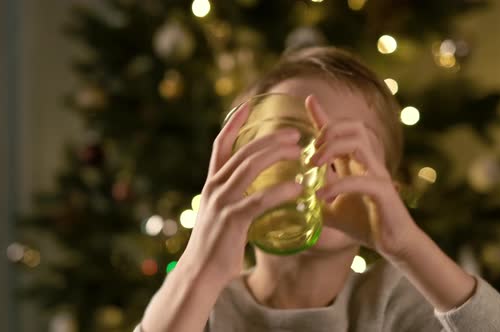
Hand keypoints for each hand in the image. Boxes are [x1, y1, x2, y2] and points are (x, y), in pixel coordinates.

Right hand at [179, 103, 303, 285]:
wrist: (199, 274)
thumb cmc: (215, 247)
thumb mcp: (220, 215)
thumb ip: (233, 198)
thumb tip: (253, 191)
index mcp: (211, 184)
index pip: (220, 145)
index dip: (232, 124)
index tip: (247, 105)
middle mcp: (214, 187)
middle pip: (243, 152)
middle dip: (269, 139)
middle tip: (294, 134)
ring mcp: (221, 202)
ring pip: (250, 168)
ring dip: (276, 155)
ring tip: (299, 151)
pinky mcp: (232, 220)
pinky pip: (260, 200)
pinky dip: (281, 191)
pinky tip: (298, 188)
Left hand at [305, 95, 418, 258]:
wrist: (393, 244)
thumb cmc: (365, 224)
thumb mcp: (332, 210)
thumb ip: (316, 200)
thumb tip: (294, 200)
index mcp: (356, 163)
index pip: (340, 132)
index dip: (324, 115)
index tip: (308, 100)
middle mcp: (368, 163)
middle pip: (354, 127)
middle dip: (329, 130)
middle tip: (310, 151)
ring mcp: (378, 175)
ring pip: (358, 143)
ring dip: (332, 149)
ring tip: (314, 165)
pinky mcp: (383, 192)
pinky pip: (361, 180)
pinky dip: (338, 186)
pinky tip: (321, 196)